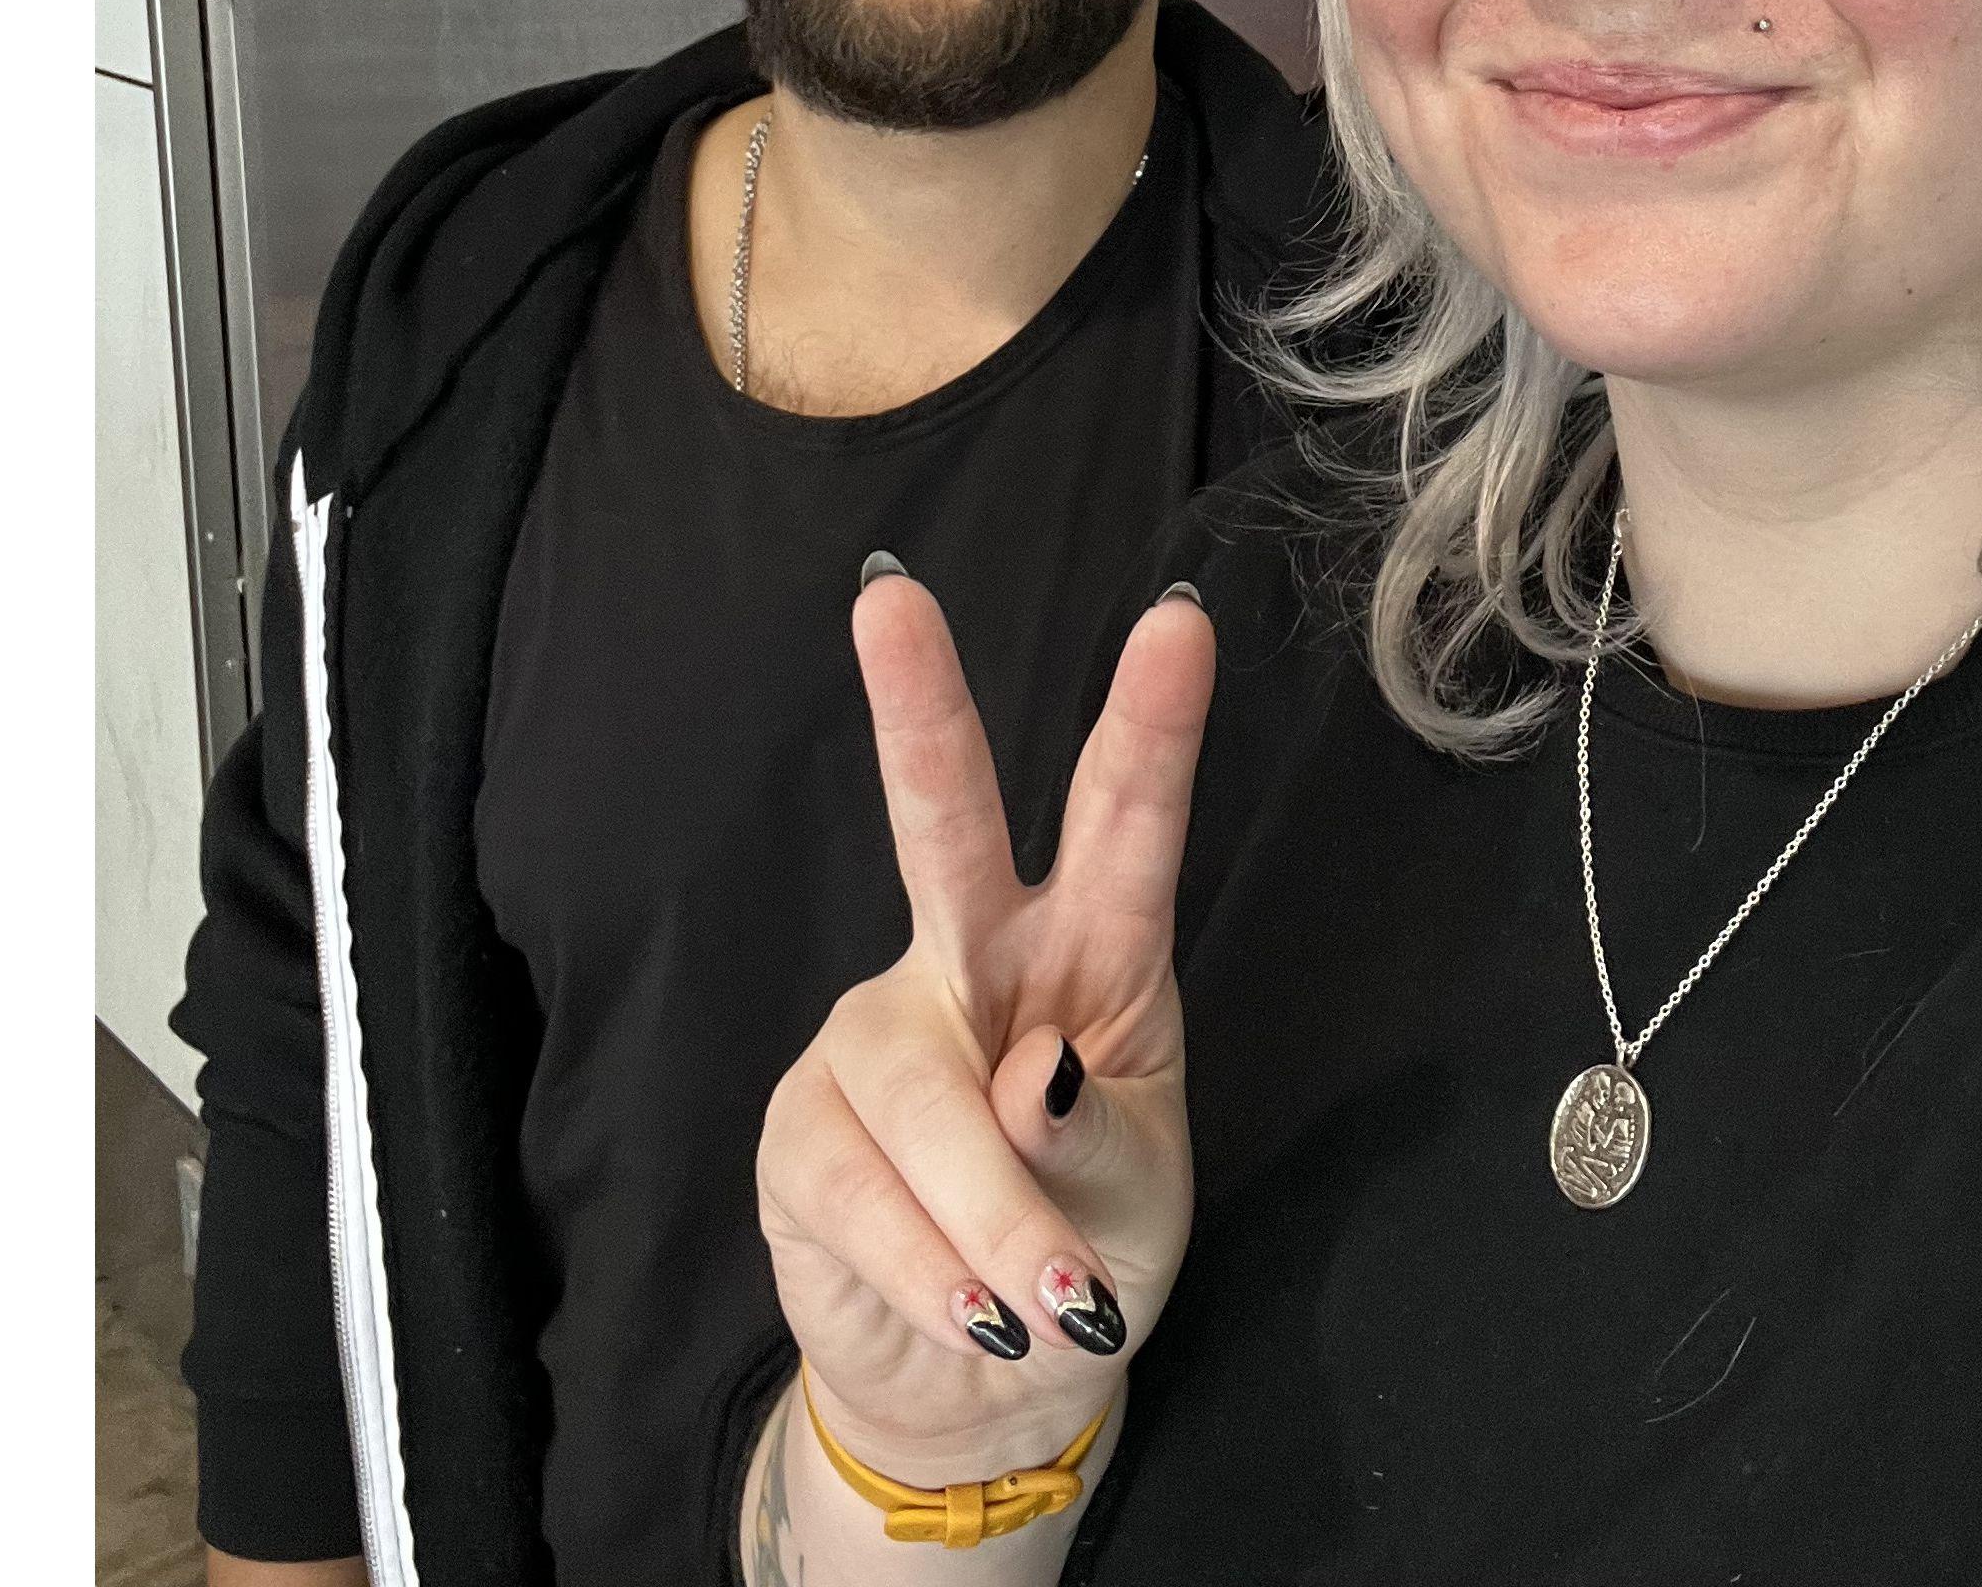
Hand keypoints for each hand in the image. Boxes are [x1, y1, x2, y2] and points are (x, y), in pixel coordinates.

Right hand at [756, 575, 1213, 1488]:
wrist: (985, 1383)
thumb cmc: (1086, 1245)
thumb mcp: (1138, 1195)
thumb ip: (1097, 1131)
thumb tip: (1031, 1069)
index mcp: (1094, 948)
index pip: (1123, 824)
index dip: (1153, 725)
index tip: (1180, 621)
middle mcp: (974, 957)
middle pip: (941, 821)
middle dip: (919, 709)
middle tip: (889, 598)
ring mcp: (875, 1032)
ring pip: (926, 1099)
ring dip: (996, 1222)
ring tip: (1046, 1302)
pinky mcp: (802, 1127)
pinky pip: (863, 1193)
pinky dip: (934, 1270)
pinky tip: (969, 1307)